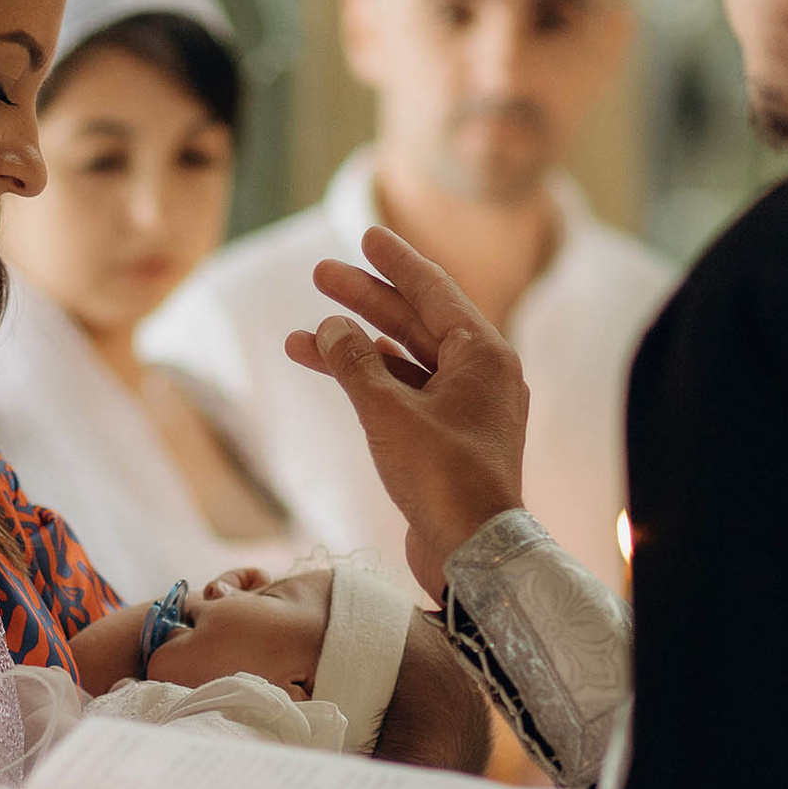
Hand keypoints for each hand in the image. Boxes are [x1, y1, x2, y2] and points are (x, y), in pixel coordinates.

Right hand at [286, 226, 528, 597]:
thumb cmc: (442, 479)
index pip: (434, 290)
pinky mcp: (451, 441)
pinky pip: (408, 395)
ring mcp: (469, 409)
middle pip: (417, 322)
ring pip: (406, 362)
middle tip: (320, 275)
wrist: (474, 553)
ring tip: (303, 336)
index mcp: (484, 354)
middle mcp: (483, 375)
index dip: (396, 262)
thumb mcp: (388, 412)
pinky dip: (372, 383)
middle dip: (367, 299)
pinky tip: (340, 370)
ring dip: (357, 349)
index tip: (368, 235)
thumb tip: (331, 327)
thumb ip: (354, 363)